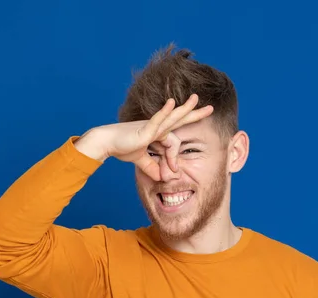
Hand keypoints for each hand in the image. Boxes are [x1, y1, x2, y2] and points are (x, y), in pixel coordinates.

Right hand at [86, 94, 212, 180]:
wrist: (106, 143)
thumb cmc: (121, 147)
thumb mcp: (141, 160)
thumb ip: (151, 167)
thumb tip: (161, 177)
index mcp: (157, 133)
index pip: (174, 144)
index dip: (174, 159)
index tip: (172, 173)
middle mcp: (157, 127)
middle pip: (180, 119)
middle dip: (195, 114)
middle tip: (211, 108)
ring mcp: (152, 126)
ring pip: (172, 117)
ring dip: (185, 108)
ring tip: (196, 99)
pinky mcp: (145, 129)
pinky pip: (157, 119)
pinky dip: (164, 112)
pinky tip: (171, 103)